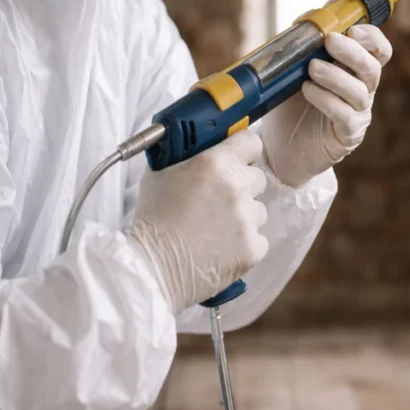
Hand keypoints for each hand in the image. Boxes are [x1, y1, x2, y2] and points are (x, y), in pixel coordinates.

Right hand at [127, 131, 268, 312]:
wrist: (152, 268)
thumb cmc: (151, 220)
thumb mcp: (159, 175)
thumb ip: (186, 159)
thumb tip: (196, 151)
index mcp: (216, 163)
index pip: (251, 142)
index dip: (244, 151)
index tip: (237, 159)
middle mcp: (237, 187)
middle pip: (257, 178)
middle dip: (242, 186)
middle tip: (219, 200)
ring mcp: (248, 219)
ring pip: (258, 211)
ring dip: (243, 217)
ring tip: (216, 230)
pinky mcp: (253, 248)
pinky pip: (259, 240)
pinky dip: (245, 244)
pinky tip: (222, 249)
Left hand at [261, 23, 391, 187]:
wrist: (279, 146)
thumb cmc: (291, 104)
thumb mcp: (295, 68)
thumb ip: (308, 41)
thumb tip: (316, 13)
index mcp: (354, 70)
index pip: (379, 50)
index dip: (372, 37)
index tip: (352, 28)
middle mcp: (362, 91)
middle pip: (373, 68)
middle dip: (353, 52)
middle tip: (330, 41)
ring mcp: (357, 114)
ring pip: (360, 92)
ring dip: (336, 76)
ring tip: (311, 68)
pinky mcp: (347, 136)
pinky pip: (345, 116)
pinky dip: (327, 100)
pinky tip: (308, 90)